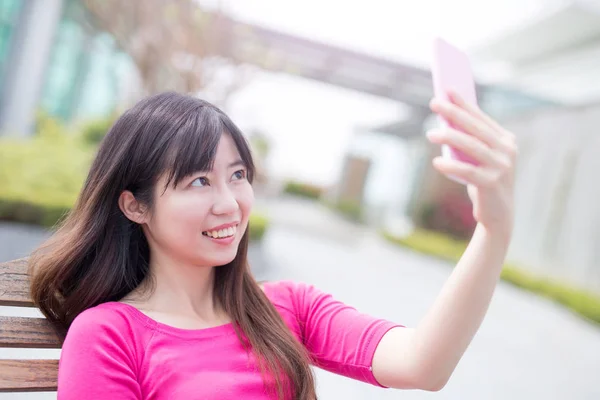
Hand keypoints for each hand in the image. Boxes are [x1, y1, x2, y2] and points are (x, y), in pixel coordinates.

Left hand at [426, 91, 517, 238]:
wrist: (499, 216)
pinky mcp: (492, 184)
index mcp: (507, 140)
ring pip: (472, 146)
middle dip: (454, 113)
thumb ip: (469, 141)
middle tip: (434, 103)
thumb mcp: (479, 159)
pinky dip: (451, 166)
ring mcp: (502, 167)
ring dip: (449, 137)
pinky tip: (436, 162)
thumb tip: (446, 120)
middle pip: (476, 128)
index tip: (447, 90)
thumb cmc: (484, 181)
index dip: (464, 103)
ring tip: (430, 133)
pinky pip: (468, 171)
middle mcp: (507, 151)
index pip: (481, 117)